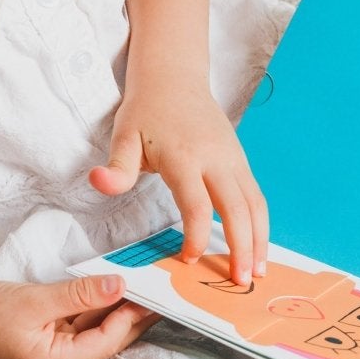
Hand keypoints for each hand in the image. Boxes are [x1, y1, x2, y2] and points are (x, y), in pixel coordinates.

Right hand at [0, 274, 157, 358]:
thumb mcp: (37, 299)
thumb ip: (81, 295)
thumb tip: (119, 285)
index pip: (105, 342)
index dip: (130, 317)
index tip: (152, 294)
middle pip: (105, 343)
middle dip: (131, 318)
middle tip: (160, 293)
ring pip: (94, 336)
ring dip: (115, 313)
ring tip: (143, 289)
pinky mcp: (47, 349)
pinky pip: (79, 331)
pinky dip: (94, 313)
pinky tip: (113, 294)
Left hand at [88, 76, 268, 285]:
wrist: (175, 77)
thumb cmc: (146, 111)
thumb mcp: (124, 136)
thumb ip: (117, 167)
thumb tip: (99, 182)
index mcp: (185, 157)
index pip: (198, 206)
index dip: (196, 238)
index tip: (189, 261)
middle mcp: (216, 159)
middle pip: (238, 209)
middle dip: (242, 247)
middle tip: (241, 281)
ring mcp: (233, 159)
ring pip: (255, 204)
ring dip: (260, 240)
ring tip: (258, 272)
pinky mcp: (241, 160)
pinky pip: (256, 196)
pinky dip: (261, 224)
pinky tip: (257, 246)